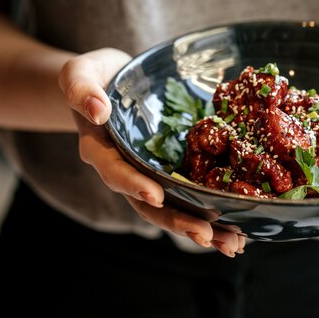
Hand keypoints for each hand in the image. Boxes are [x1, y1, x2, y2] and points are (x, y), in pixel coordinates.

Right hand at [58, 48, 244, 256]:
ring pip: (174, 208)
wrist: (115, 81)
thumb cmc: (95, 76)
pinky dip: (213, 214)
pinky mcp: (173, 171)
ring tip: (232, 244)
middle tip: (207, 235)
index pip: (115, 172)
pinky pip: (190, 196)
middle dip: (178, 221)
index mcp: (101, 151)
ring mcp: (151, 174)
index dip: (133, 185)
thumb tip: (97, 111)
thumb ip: (81, 89)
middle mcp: (126, 171)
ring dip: (203, 228)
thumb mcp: (79, 73)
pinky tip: (239, 229)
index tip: (155, 195)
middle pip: (149, 205)